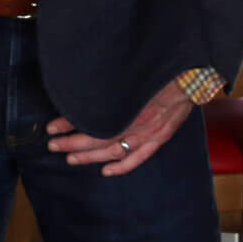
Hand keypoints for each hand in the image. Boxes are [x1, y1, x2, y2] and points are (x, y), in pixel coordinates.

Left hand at [46, 76, 193, 175]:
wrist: (192, 73)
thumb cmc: (157, 70)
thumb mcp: (128, 74)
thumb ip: (108, 85)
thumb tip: (80, 89)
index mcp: (127, 105)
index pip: (91, 122)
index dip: (68, 125)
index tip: (51, 127)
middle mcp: (138, 122)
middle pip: (99, 139)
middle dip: (73, 143)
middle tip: (53, 145)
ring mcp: (151, 132)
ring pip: (115, 151)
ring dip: (91, 156)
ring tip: (71, 158)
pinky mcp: (161, 136)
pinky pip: (140, 157)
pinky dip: (122, 166)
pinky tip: (106, 171)